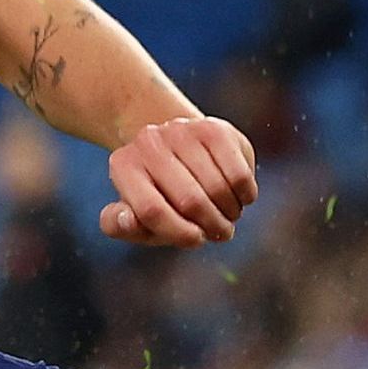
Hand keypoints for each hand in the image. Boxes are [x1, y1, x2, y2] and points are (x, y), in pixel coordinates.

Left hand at [97, 115, 258, 247]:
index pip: (151, 210)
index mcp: (123, 166)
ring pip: (217, 188)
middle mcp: (148, 142)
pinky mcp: (213, 128)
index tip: (196, 240)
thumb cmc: (158, 194)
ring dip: (230, 213)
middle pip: (190, 200)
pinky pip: (238, 174)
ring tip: (227, 215)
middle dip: (211, 226)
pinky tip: (240, 197)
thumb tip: (126, 220)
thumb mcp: (137, 217)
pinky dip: (245, 195)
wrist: (179, 150)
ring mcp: (181, 130)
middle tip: (219, 233)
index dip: (179, 233)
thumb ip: (122, 226)